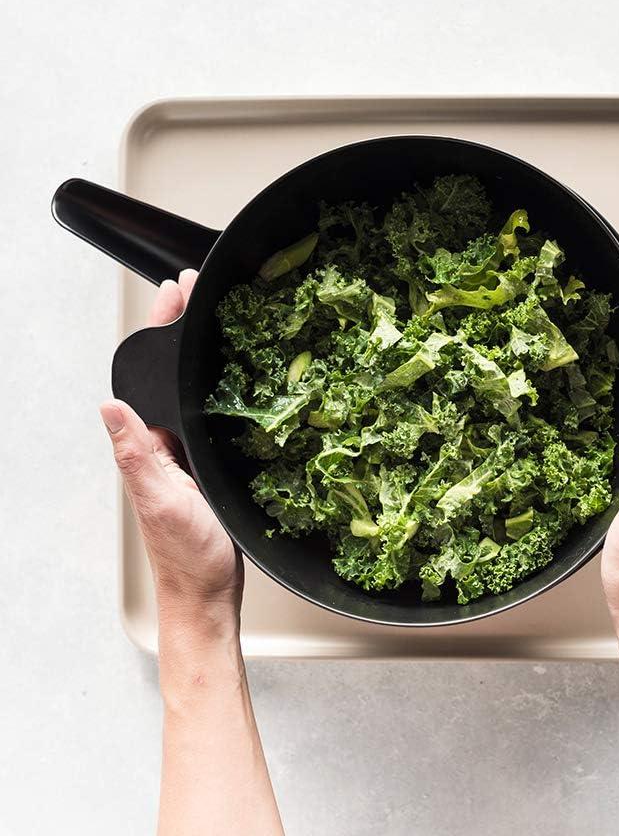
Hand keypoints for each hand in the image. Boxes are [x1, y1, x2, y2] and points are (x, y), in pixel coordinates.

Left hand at [99, 270, 242, 620]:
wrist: (210, 593)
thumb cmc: (188, 555)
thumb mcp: (161, 500)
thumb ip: (136, 454)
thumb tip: (109, 407)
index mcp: (148, 445)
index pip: (150, 373)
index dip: (162, 329)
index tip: (176, 293)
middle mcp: (165, 444)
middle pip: (171, 375)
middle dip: (182, 328)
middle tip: (199, 289)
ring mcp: (189, 454)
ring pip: (195, 392)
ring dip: (204, 353)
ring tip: (217, 316)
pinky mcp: (212, 466)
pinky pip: (216, 415)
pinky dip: (227, 386)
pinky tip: (244, 377)